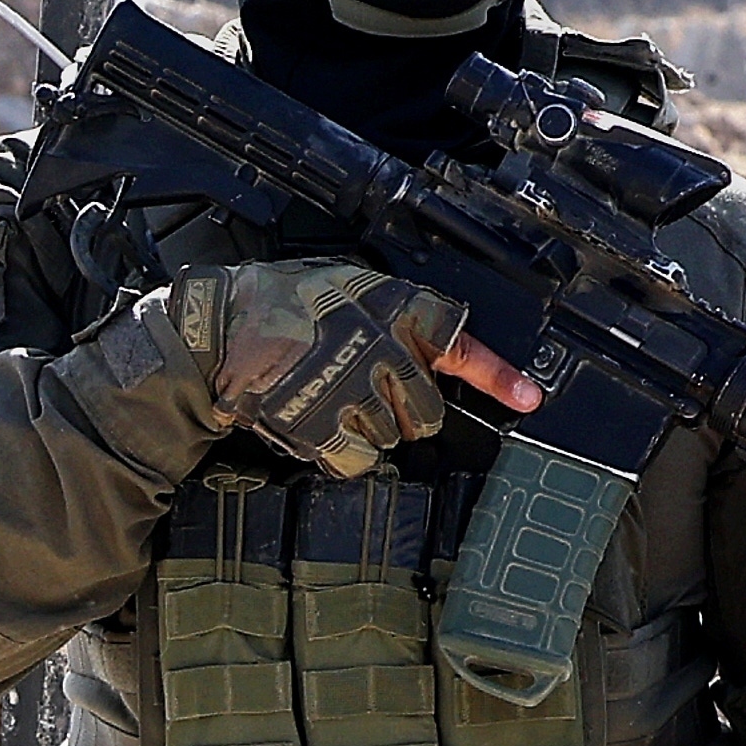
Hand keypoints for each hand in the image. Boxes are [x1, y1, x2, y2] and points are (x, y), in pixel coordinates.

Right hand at [150, 258, 536, 474]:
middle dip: (406, 410)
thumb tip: (428, 345)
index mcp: (394, 309)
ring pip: (393, 436)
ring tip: (332, 402)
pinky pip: (358, 461)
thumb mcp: (346, 284)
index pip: (461, 344)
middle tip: (371, 397)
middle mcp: (383, 349)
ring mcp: (355, 392)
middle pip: (428, 409)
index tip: (528, 399)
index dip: (498, 376)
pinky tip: (321, 429)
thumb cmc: (277, 303)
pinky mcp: (325, 427)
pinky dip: (343, 454)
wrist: (217, 331)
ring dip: (369, 430)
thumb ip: (391, 313)